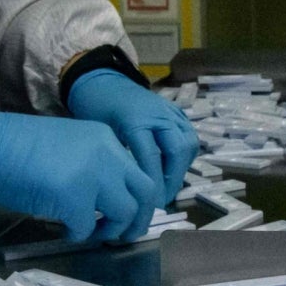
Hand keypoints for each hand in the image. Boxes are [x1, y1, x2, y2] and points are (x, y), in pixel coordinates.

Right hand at [0, 106, 162, 242]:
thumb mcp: (67, 146)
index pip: (139, 171)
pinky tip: (64, 230)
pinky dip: (78, 234)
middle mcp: (108, 154)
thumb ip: (91, 165)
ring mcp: (94, 176)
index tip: (125, 213)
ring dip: (112, 229)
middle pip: (146, 192)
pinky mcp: (75, 198)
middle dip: (140, 218)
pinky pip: (88, 227)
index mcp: (105, 139)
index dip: (136, 197)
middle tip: (124, 234)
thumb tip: (102, 198)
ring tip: (93, 233)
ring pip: (126, 211)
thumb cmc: (14, 146)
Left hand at [64, 70, 199, 202]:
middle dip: (174, 178)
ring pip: (188, 143)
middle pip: (178, 149)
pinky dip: (185, 156)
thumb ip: (119, 158)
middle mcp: (159, 114)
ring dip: (182, 168)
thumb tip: (132, 191)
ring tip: (170, 188)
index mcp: (136, 119)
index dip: (155, 182)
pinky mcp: (178, 112)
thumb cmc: (97, 111)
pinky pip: (189, 136)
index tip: (152, 203)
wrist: (104, 82)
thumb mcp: (102, 135)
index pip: (151, 156)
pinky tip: (174, 170)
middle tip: (163, 200)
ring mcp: (171, 111)